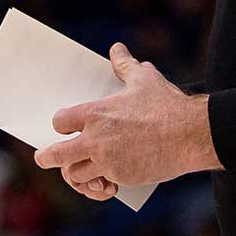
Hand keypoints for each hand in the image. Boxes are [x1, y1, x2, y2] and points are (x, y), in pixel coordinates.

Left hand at [34, 42, 221, 196]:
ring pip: (75, 174)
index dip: (60, 124)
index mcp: (96, 114)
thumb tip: (117, 49)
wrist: (191, 134)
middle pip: (56, 154)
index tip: (63, 126)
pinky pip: (100, 186)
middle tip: (45, 158)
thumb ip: (125, 65)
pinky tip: (103, 184)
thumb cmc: (167, 105)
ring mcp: (106, 161)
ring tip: (80, 171)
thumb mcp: (145, 79)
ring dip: (76, 172)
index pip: (60, 121)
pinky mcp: (121, 177)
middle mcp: (95, 139)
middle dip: (47, 157)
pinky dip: (99, 186)